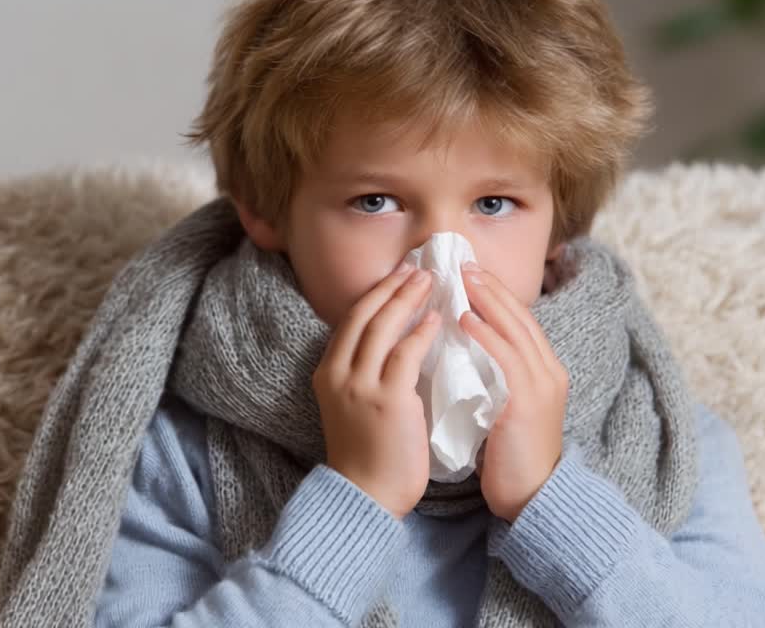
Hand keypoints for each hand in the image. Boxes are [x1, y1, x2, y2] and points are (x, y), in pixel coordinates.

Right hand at [313, 263, 440, 519]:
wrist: (365, 496)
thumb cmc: (368, 455)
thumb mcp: (356, 405)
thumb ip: (370, 374)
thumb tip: (402, 341)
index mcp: (328, 373)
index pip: (351, 321)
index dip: (376, 294)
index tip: (399, 275)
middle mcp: (338, 374)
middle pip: (363, 315)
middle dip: (391, 287)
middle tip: (417, 267)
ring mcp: (360, 386)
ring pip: (382, 327)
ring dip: (406, 299)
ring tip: (429, 281)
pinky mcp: (386, 400)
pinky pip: (404, 355)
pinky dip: (421, 332)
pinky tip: (436, 319)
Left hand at [459, 262, 569, 522]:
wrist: (532, 498)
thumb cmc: (510, 459)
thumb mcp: (504, 408)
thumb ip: (492, 378)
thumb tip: (460, 352)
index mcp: (545, 372)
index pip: (520, 321)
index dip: (496, 295)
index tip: (470, 274)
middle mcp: (549, 371)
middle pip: (521, 316)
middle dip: (491, 287)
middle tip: (463, 263)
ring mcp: (542, 384)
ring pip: (515, 329)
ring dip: (487, 300)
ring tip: (463, 280)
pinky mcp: (529, 401)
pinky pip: (507, 357)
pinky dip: (486, 334)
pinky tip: (465, 318)